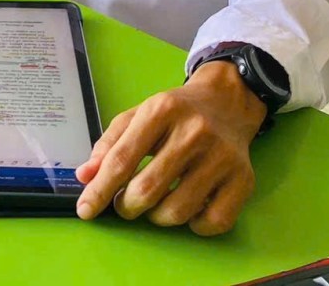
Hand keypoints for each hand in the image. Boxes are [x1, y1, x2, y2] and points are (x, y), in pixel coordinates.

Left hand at [74, 61, 267, 235]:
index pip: (122, 158)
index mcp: (160, 111)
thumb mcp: (136, 116)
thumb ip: (108, 144)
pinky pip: (213, 222)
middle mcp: (193, 132)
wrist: (225, 102)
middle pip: (148, 188)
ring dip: (156, 217)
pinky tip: (187, 210)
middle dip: (126, 206)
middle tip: (124, 204)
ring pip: (177, 210)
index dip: (100, 188)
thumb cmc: (174, 113)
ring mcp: (221, 157)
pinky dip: (194, 226)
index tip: (85, 209)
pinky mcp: (244, 179)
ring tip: (153, 204)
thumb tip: (85, 176)